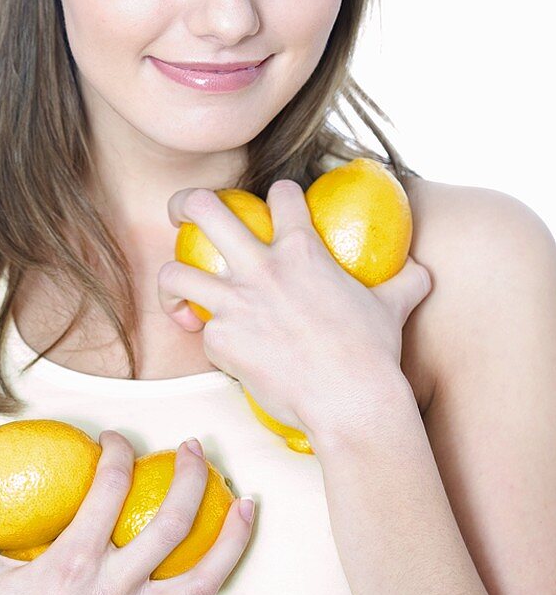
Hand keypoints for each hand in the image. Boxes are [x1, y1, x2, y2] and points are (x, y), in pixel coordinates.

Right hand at [0, 431, 253, 594]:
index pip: (111, 489)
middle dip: (194, 475)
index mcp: (70, 566)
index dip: (120, 452)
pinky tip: (184, 561)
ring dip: (232, 536)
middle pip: (174, 524)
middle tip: (196, 447)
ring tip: (247, 503)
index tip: (119, 439)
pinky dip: (182, 582)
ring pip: (203, 578)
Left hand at [157, 179, 431, 451]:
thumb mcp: (394, 306)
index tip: (271, 208)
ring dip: (172, 283)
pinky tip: (224, 354)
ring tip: (179, 295)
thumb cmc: (373, 354)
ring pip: (174, 273)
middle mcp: (262, 267)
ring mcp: (237, 302)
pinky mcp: (221, 339)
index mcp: (303, 248)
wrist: (351, 401)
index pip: (281, 193)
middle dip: (184, 204)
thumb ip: (404, 281)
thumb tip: (422, 271)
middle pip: (204, 209)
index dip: (278, 196)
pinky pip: (202, 334)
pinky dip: (210, 342)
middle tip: (181, 215)